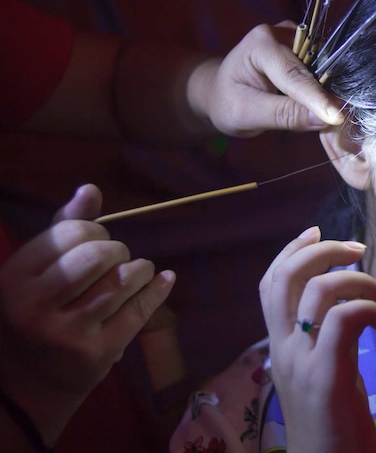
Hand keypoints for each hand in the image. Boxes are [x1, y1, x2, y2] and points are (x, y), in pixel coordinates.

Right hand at [0, 184, 174, 444]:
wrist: (28, 383)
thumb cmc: (38, 310)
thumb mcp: (37, 270)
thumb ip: (62, 227)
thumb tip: (91, 190)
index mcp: (14, 278)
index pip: (69, 233)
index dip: (92, 230)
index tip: (95, 240)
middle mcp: (34, 306)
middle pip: (98, 254)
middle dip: (116, 249)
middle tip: (115, 258)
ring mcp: (66, 332)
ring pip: (123, 281)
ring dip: (140, 269)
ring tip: (138, 270)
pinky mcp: (97, 352)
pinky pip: (140, 310)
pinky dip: (158, 289)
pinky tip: (163, 279)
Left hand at [191, 21, 344, 136]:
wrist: (222, 92)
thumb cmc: (228, 102)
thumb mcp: (247, 114)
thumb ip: (284, 114)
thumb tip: (325, 119)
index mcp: (260, 43)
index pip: (294, 74)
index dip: (316, 98)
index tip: (338, 118)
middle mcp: (283, 33)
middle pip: (315, 69)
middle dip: (325, 98)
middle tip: (331, 130)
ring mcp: (298, 39)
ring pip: (324, 71)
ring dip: (326, 96)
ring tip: (320, 122)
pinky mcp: (309, 50)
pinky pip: (325, 73)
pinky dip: (323, 93)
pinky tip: (315, 108)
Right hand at [259, 226, 375, 452]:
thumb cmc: (332, 425)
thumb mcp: (322, 373)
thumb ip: (325, 340)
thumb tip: (347, 307)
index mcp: (280, 347)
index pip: (269, 285)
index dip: (289, 252)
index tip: (317, 233)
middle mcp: (283, 350)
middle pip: (285, 278)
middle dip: (322, 251)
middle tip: (357, 248)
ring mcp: (302, 363)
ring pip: (318, 292)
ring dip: (357, 279)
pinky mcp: (326, 379)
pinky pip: (344, 320)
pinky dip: (369, 307)